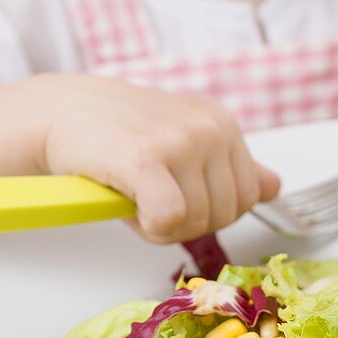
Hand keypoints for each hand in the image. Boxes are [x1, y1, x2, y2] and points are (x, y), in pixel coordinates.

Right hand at [38, 75, 279, 243]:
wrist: (63, 110)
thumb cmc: (122, 132)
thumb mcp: (185, 142)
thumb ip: (229, 168)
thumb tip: (273, 187)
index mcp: (224, 124)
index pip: (248, 198)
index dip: (209, 211)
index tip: (174, 192)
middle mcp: (210, 128)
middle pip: (225, 215)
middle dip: (187, 222)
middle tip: (149, 195)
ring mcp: (181, 141)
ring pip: (196, 222)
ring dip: (161, 225)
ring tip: (134, 191)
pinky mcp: (146, 159)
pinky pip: (169, 220)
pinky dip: (148, 227)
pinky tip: (128, 201)